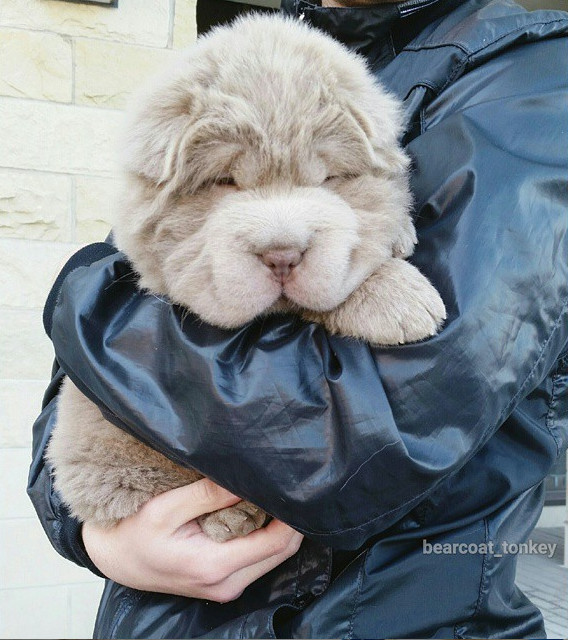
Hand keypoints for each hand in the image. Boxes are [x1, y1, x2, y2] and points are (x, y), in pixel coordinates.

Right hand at [82, 478, 302, 601]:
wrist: (116, 560)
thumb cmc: (134, 533)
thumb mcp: (166, 508)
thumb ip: (208, 495)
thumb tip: (247, 481)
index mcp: (215, 566)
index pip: (277, 543)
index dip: (293, 515)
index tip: (296, 485)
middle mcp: (227, 584)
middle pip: (283, 552)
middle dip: (291, 519)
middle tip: (289, 484)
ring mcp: (227, 586)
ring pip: (274, 557)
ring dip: (280, 527)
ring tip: (273, 494)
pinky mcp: (224, 582)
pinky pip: (259, 559)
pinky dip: (265, 535)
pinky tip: (258, 511)